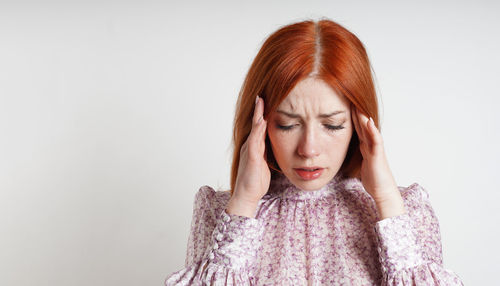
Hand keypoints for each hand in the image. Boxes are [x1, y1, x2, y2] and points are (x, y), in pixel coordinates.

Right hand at [227, 95, 270, 216]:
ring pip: (254, 130)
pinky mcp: (252, 158)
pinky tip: (261, 122)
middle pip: (255, 124)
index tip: (265, 102)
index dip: (262, 115)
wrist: (247, 195)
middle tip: (261, 96)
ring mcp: (250, 151)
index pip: (259, 128)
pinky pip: (255, 141)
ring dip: (257, 115)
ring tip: (260, 102)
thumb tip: (274, 145)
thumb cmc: (256, 181)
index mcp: (254, 147)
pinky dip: (258, 130)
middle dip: (258, 110)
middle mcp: (250, 146)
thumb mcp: (264, 163)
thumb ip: (266, 153)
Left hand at [351, 105, 405, 218]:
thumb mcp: (361, 163)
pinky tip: (369, 122)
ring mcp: (375, 149)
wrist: (383, 191)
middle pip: (362, 126)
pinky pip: (376, 140)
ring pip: (369, 130)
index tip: (343, 106)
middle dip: (356, 113)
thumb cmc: (373, 179)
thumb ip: (357, 155)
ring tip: (358, 105)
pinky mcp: (378, 155)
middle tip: (349, 99)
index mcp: (366, 147)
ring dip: (364, 117)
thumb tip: (346, 151)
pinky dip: (373, 130)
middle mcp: (371, 145)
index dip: (351, 118)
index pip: (357, 129)